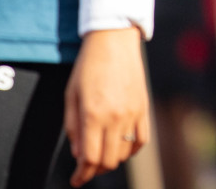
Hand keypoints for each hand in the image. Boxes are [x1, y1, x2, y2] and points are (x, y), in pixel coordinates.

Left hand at [65, 27, 148, 186]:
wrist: (114, 40)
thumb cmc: (88, 65)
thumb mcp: (71, 95)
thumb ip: (73, 127)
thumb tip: (77, 154)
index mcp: (93, 114)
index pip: (89, 158)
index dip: (82, 174)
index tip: (76, 181)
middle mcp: (114, 117)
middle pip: (107, 161)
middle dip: (94, 170)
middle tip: (86, 170)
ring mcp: (132, 113)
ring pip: (124, 153)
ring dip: (111, 161)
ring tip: (102, 157)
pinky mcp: (144, 108)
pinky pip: (141, 140)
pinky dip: (131, 150)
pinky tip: (122, 148)